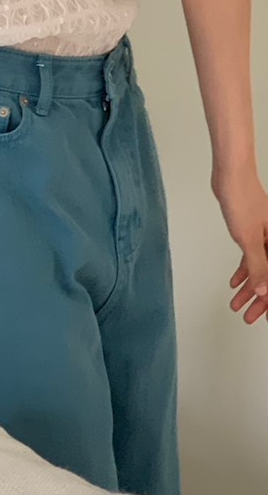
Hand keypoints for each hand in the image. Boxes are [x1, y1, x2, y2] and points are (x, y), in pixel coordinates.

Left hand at [212, 168, 267, 322]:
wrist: (231, 176)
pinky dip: (244, 271)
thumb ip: (258, 266)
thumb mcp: (250, 239)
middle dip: (260, 299)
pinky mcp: (254, 232)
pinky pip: (252, 257)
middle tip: (248, 317)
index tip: (265, 317)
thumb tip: (264, 292)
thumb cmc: (243, 200)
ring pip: (261, 268)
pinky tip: (235, 283)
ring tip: (236, 304)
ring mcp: (267, 237)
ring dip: (249, 287)